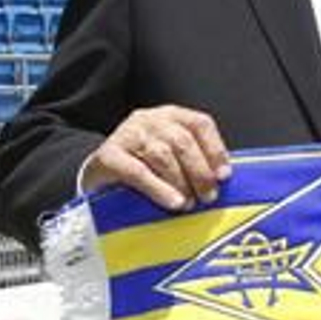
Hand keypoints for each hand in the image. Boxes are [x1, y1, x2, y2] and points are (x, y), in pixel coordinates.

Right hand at [84, 105, 231, 210]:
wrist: (96, 175)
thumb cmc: (142, 168)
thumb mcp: (171, 157)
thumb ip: (193, 161)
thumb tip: (220, 181)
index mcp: (170, 116)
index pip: (200, 124)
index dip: (215, 149)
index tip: (224, 176)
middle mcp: (150, 119)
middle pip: (182, 141)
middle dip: (200, 171)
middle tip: (208, 196)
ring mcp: (127, 134)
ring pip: (162, 155)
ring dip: (181, 182)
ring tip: (189, 203)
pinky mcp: (108, 155)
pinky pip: (137, 171)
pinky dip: (158, 188)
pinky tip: (172, 202)